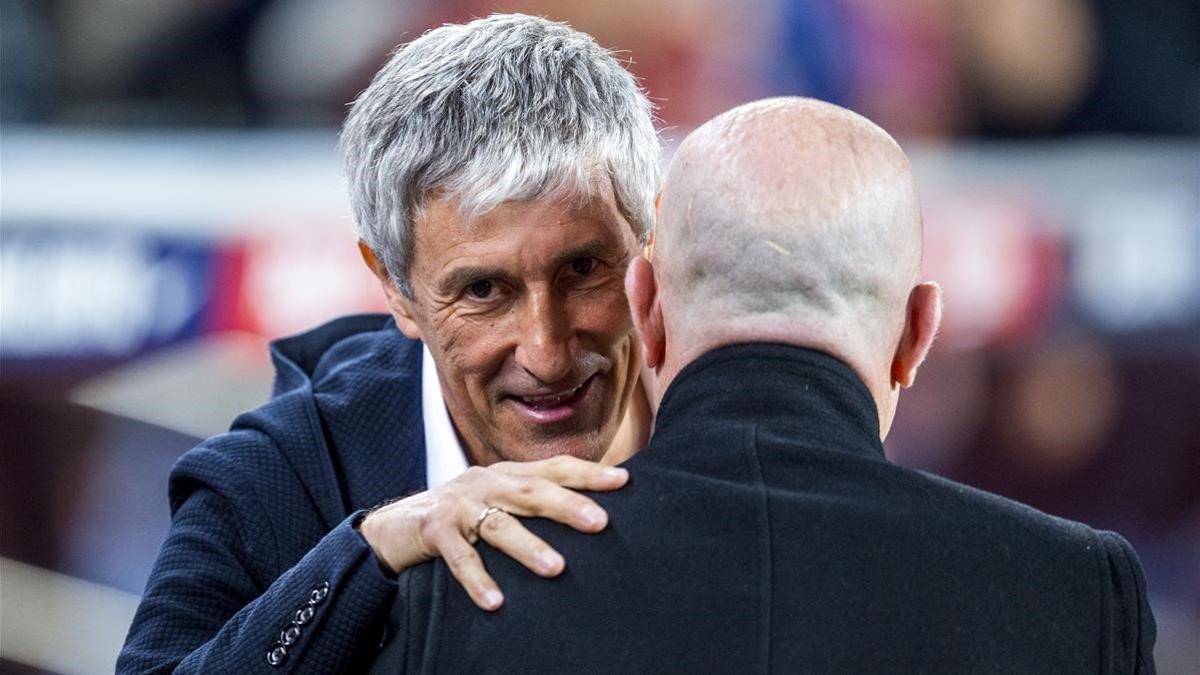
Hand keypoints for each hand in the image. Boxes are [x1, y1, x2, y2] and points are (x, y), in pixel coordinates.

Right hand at [358, 455, 627, 609]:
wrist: (394, 525)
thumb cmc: (461, 515)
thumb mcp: (499, 499)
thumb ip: (535, 499)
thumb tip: (592, 508)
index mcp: (507, 473)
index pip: (553, 468)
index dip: (587, 473)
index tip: (624, 482)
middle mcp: (486, 482)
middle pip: (532, 491)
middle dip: (568, 505)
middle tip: (601, 522)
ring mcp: (459, 505)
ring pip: (499, 525)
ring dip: (529, 546)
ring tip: (557, 568)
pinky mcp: (434, 532)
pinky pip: (459, 559)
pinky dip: (477, 580)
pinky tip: (495, 603)